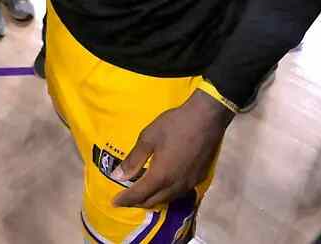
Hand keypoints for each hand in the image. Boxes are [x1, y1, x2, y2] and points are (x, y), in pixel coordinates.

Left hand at [112, 90, 231, 209]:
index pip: (139, 195)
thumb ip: (134, 159)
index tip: (114, 202)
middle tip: (126, 199)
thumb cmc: (174, 125)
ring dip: (153, 199)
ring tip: (141, 193)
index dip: (125, 200)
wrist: (206, 118)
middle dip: (137, 203)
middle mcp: (175, 185)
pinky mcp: (199, 178)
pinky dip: (166, 194)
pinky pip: (179, 193)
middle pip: (153, 202)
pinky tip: (162, 185)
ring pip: (167, 199)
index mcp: (161, 176)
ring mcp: (189, 183)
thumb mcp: (148, 138)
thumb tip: (118, 176)